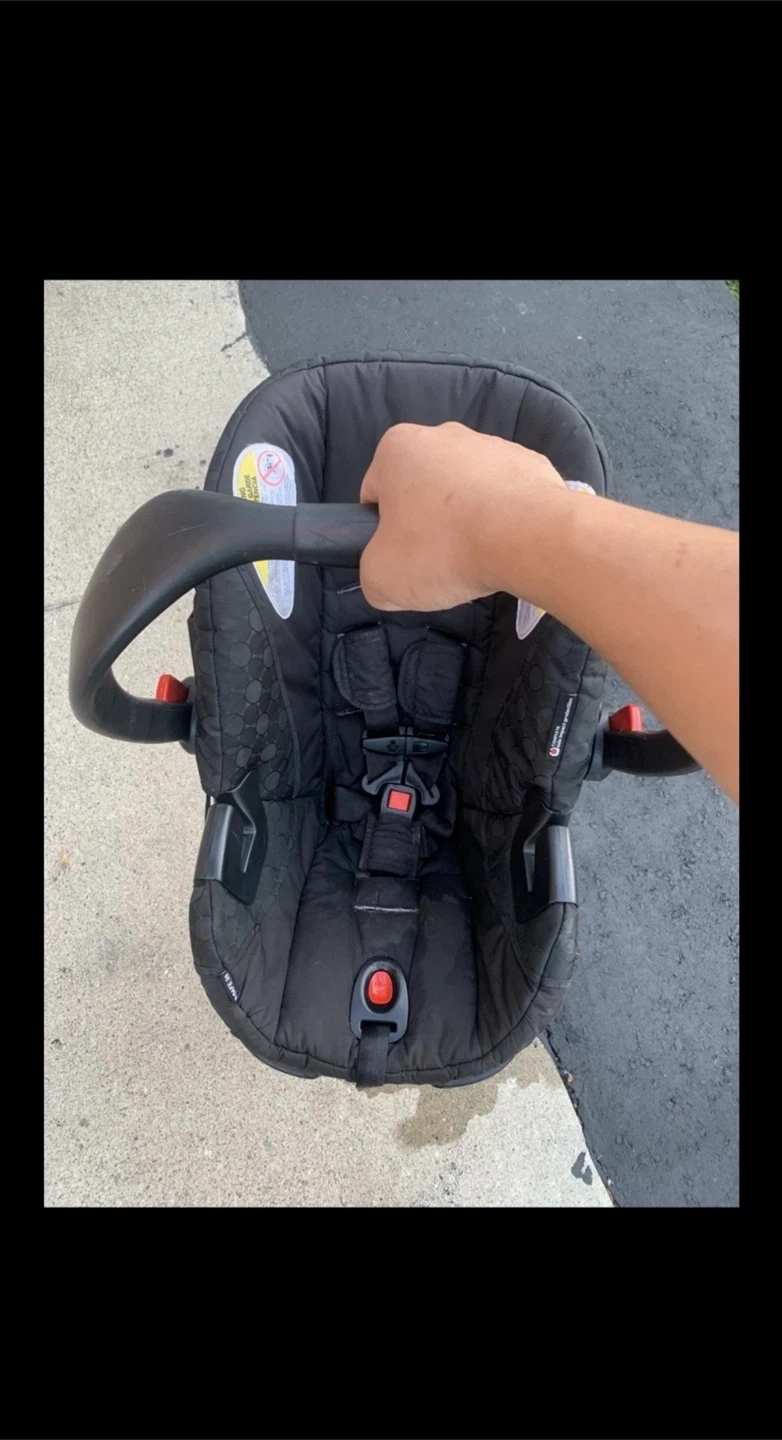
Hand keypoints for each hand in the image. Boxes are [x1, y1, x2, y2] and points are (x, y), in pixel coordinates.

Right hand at [359, 422, 565, 610]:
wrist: (530, 537)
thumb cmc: (444, 548)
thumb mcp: (382, 578)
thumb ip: (373, 575)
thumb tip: (386, 577)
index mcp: (398, 448)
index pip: (376, 492)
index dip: (382, 531)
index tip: (401, 557)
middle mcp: (444, 434)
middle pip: (422, 488)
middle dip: (426, 523)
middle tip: (437, 562)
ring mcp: (492, 445)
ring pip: (466, 491)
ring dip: (465, 520)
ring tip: (477, 556)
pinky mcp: (530, 463)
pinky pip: (505, 495)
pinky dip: (503, 518)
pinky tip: (507, 544)